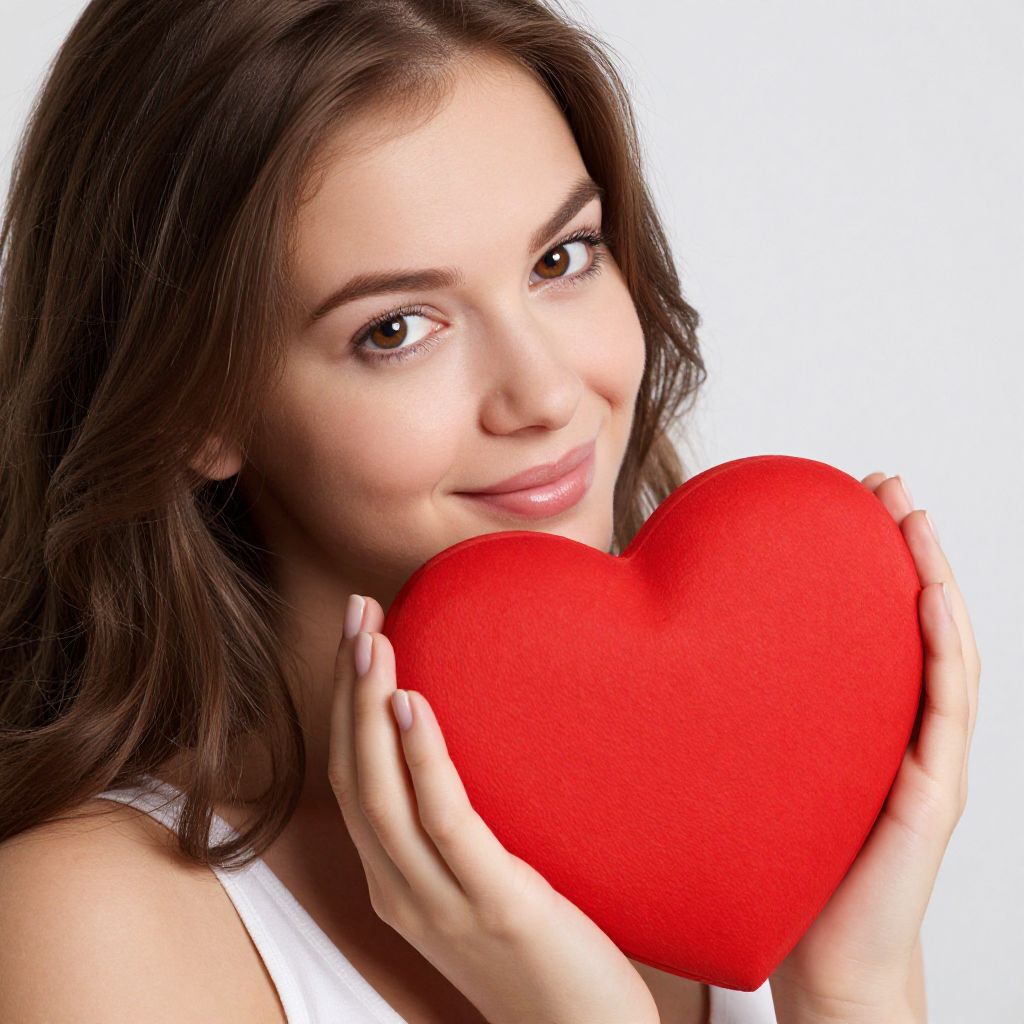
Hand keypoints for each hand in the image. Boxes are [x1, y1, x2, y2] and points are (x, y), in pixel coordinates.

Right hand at [327, 593, 660, 1023]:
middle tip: (356, 612)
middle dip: (347, 687)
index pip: (351, 778)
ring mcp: (440, 902)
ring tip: (372, 640)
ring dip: (369, 708)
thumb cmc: (540, 952)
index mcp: (395, 881)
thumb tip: (467, 744)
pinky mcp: (492, 905)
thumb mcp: (481, 885)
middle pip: (354, 773)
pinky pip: (444, 820)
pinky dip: (421, 758)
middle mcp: (400, 891)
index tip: (355, 637)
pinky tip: (413, 703)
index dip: (344, 704)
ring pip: (381, 793)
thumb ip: (458, 829)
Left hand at [769, 473, 980, 1022]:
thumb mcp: (740, 754)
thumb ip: (717, 697)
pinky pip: (948, 711)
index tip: (836, 494)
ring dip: (933, 575)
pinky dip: (944, 648)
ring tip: (913, 515)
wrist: (806, 951)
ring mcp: (922, 757)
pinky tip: (930, 596)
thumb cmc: (769, 853)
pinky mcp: (931, 795)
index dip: (859, 553)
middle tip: (882, 482)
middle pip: (910, 617)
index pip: (864, 618)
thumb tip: (635, 637)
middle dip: (902, 544)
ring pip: (942, 649)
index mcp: (852, 712)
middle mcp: (894, 725)